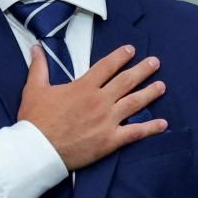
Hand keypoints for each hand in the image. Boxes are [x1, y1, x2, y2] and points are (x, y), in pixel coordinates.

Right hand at [18, 44, 167, 170]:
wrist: (37, 150)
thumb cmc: (35, 120)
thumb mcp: (34, 89)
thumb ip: (39, 67)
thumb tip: (36, 47)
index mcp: (83, 87)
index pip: (107, 66)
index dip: (120, 56)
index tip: (131, 50)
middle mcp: (100, 101)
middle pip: (126, 81)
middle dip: (143, 69)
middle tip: (155, 62)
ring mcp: (107, 120)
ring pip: (135, 103)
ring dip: (150, 93)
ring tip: (162, 86)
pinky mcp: (111, 140)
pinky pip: (135, 132)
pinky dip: (151, 128)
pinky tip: (163, 124)